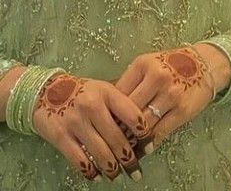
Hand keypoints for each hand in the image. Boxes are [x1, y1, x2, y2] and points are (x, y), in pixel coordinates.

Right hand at [32, 73, 150, 182]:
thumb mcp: (103, 89)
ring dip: (111, 168)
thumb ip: (119, 104)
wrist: (46, 92)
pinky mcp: (60, 136)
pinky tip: (97, 176)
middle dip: (129, 158)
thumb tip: (142, 127)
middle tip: (136, 171)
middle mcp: (92, 106)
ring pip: (100, 152)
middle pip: (117, 138)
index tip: (150, 146)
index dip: (144, 133)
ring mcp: (76, 121)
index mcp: (107, 92)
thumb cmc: (83, 92)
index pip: (132, 114)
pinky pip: (79, 159)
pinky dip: (90, 171)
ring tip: (118, 176)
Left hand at [114, 46, 216, 150]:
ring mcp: (171, 94)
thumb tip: (106, 109)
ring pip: (143, 124)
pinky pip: (160, 131)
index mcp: (143, 64)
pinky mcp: (183, 110)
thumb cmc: (171, 66)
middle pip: (128, 110)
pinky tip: (143, 149)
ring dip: (132, 139)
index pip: (117, 93)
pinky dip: (149, 143)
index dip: (108, 112)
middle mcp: (157, 77)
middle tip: (109, 142)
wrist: (205, 64)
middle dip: (118, 129)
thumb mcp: (148, 65)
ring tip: (124, 149)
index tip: (102, 125)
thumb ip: (130, 83)